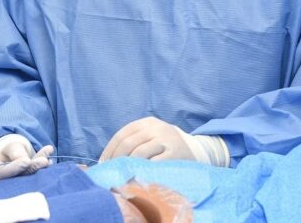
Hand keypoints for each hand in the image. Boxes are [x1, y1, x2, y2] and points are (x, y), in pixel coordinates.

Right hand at [0, 134, 54, 184]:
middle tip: (44, 161)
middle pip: (16, 178)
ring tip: (48, 159)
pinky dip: (42, 168)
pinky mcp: (26, 187)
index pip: (1, 173)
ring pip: (27, 178)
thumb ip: (15, 151)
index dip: (14, 168)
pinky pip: (34, 178)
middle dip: (31, 169)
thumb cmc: (4, 151)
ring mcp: (14, 187)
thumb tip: (27, 162)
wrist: (9, 159)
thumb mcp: (8, 146)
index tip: (26, 161)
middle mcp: (0, 184)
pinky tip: (50, 160)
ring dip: (39, 169)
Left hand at [99, 117, 228, 166]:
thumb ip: (134, 142)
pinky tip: (136, 177)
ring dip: (127, 166)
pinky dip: (142, 171)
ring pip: (138, 153)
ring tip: (122, 176)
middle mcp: (156, 127)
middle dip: (116, 159)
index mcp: (147, 122)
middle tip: (111, 172)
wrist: (195, 150)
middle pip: (128, 143)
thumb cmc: (166, 146)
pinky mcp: (174, 153)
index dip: (110, 150)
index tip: (104, 163)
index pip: (122, 134)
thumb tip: (107, 159)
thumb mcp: (151, 137)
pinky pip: (153, 163)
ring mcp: (166, 139)